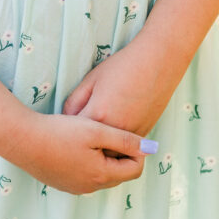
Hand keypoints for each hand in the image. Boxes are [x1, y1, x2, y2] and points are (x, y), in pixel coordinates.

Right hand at [14, 111, 150, 194]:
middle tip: (110, 130)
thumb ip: (125, 139)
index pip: (134, 169)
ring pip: (101, 173)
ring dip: (104, 156)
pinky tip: (77, 143)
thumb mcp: (96, 130)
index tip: (126, 131)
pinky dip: (89, 160)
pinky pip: (85, 174)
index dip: (136, 149)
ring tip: (93, 134)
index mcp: (102, 176)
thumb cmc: (60, 132)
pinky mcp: (62, 183)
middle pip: (118, 173)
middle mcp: (90, 187)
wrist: (22, 140)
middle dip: (120, 153)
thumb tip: (151, 148)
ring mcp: (75, 188)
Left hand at [62, 36, 181, 146]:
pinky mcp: (143, 135)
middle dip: (81, 146)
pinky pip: (124, 151)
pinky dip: (115, 147)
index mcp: (98, 115)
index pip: (73, 135)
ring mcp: (131, 136)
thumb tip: (66, 119)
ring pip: (109, 156)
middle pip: (90, 150)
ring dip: (99, 151)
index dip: (65, 132)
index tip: (61, 129)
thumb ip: (75, 102)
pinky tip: (109, 138)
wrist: (158, 62)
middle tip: (74, 139)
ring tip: (90, 142)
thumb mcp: (92, 79)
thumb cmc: (122, 66)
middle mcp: (115, 131)